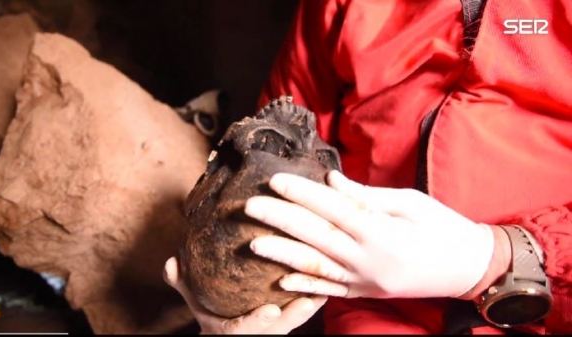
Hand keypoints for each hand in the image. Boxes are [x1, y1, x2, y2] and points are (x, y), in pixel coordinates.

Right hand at [163, 256, 326, 333]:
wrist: (235, 331)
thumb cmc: (215, 314)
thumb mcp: (196, 302)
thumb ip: (183, 283)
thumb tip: (170, 262)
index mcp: (237, 331)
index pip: (246, 331)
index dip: (258, 323)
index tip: (270, 312)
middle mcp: (264, 331)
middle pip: (283, 329)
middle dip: (297, 316)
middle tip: (310, 300)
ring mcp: (281, 327)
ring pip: (302, 317)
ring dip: (316, 299)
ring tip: (330, 283)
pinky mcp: (294, 315)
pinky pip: (310, 303)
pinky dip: (322, 290)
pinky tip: (334, 269)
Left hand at [243, 171, 496, 298]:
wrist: (467, 268)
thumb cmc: (442, 227)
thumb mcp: (410, 202)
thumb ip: (367, 195)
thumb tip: (330, 182)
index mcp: (381, 231)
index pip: (332, 208)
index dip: (301, 193)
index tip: (275, 180)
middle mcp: (368, 259)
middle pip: (316, 236)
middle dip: (280, 220)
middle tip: (250, 206)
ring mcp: (365, 281)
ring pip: (316, 267)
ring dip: (283, 255)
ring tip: (253, 243)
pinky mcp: (365, 293)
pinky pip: (330, 291)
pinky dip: (305, 287)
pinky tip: (281, 280)